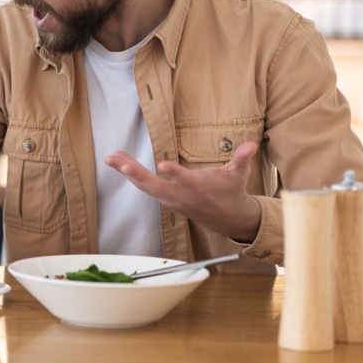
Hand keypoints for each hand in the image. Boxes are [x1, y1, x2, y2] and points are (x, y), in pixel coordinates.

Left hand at [103, 141, 262, 241]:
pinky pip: (143, 186)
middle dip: (137, 174)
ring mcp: (170, 198)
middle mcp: (180, 194)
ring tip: (111, 157)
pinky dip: (131, 174)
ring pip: (145, 185)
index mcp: (197, 187)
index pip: (184, 180)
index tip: (162, 165)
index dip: (174, 173)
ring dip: (127, 171)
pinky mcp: (164, 198)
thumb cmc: (231, 191)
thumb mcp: (238, 175)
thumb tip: (250, 145)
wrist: (228, 218)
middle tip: (120, 163)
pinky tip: (118, 161)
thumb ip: (241, 159)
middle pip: (155, 185)